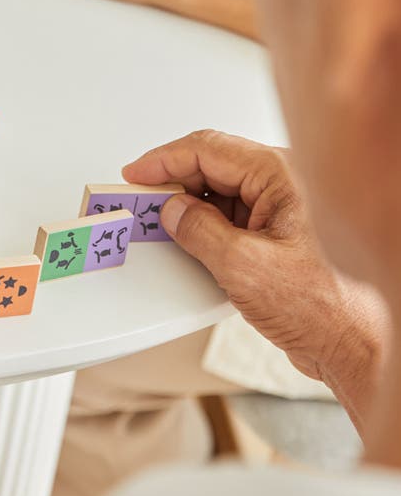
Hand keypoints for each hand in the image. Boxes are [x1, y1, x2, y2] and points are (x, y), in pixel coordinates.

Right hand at [124, 131, 386, 424]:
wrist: (359, 347)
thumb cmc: (327, 306)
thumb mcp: (244, 267)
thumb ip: (199, 232)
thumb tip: (173, 211)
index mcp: (280, 174)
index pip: (207, 148)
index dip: (163, 160)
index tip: (135, 173)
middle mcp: (284, 184)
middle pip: (212, 166)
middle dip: (173, 183)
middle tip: (140, 200)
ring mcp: (283, 209)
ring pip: (221, 193)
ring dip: (189, 207)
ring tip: (159, 224)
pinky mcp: (280, 235)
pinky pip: (233, 217)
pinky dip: (206, 227)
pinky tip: (190, 243)